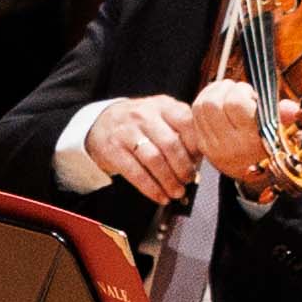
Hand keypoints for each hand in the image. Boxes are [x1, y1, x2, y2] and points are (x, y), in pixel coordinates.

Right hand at [80, 94, 203, 199]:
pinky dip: (151, 188)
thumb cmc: (140, 124)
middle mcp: (144, 115)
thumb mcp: (161, 116)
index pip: (186, 123)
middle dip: (183, 167)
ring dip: (168, 181)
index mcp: (163, 105)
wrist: (101, 122)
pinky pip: (136, 173)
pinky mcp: (113, 150)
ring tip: (176, 192)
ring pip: (154, 160)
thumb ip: (181, 130)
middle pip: (170, 144)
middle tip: (188, 180)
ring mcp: (126, 132)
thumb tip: (199, 161)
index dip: (196, 146)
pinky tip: (160, 196)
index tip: (199, 162)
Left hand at [185, 80, 277, 184]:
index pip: (235, 103)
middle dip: (224, 89)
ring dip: (212, 92)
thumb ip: (287, 117)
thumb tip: (292, 108)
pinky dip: (203, 102)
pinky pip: (194, 116)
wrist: (259, 177)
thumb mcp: (287, 132)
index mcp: (252, 140)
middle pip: (212, 103)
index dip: (241, 90)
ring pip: (200, 107)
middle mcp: (230, 145)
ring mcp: (213, 146)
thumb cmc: (274, 147)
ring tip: (226, 92)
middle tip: (235, 90)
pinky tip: (217, 100)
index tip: (249, 93)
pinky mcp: (202, 146)